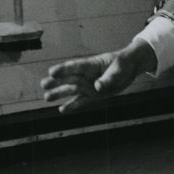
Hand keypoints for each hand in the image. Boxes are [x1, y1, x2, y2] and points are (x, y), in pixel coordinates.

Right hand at [40, 40, 154, 113]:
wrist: (130, 68)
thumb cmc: (123, 64)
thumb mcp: (118, 69)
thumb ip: (108, 78)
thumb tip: (97, 87)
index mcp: (91, 65)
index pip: (75, 66)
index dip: (64, 69)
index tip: (52, 72)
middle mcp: (86, 76)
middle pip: (68, 79)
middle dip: (56, 82)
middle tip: (43, 84)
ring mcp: (88, 86)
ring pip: (71, 90)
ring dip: (59, 94)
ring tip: (46, 98)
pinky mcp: (93, 95)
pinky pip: (81, 101)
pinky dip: (72, 106)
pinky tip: (61, 110)